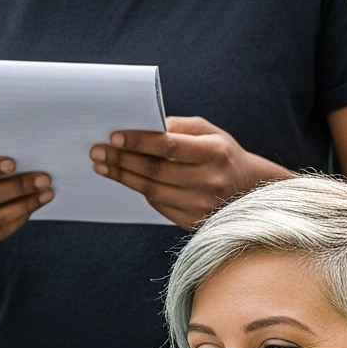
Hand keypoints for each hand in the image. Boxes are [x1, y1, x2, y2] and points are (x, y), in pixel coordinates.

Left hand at [90, 115, 280, 228]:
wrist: (250, 190)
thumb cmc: (222, 154)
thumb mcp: (210, 132)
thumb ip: (179, 126)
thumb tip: (145, 125)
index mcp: (215, 152)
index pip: (169, 145)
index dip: (139, 141)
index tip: (113, 137)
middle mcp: (210, 180)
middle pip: (156, 170)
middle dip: (122, 160)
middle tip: (96, 151)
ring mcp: (202, 205)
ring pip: (152, 190)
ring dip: (123, 177)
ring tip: (102, 166)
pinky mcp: (194, 222)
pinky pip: (158, 205)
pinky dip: (138, 190)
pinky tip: (124, 179)